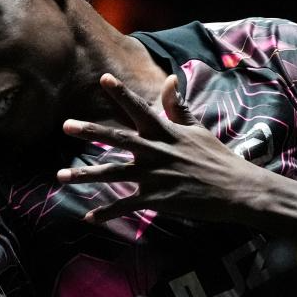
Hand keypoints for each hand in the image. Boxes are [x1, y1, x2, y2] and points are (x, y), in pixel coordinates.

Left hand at [57, 73, 260, 223]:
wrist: (235, 189)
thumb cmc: (217, 158)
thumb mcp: (197, 129)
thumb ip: (178, 107)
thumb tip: (170, 79)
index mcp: (165, 133)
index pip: (139, 109)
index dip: (121, 94)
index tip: (103, 79)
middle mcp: (155, 151)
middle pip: (117, 138)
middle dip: (90, 131)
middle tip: (66, 125)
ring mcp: (154, 175)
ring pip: (112, 174)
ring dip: (85, 175)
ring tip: (60, 176)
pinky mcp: (157, 198)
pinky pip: (126, 205)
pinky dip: (106, 212)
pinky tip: (88, 217)